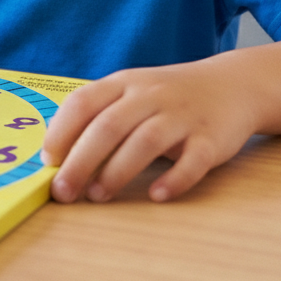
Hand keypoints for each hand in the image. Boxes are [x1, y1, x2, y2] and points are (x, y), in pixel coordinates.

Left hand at [40, 60, 257, 202]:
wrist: (232, 85)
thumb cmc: (167, 97)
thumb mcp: (131, 93)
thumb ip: (100, 116)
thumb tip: (58, 158)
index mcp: (124, 83)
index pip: (84, 102)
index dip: (61, 131)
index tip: (47, 161)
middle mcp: (150, 95)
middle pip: (108, 126)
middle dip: (80, 161)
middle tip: (63, 191)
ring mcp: (182, 116)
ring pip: (145, 141)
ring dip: (117, 172)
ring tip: (97, 196)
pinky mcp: (211, 138)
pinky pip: (192, 160)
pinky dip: (174, 179)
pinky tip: (156, 195)